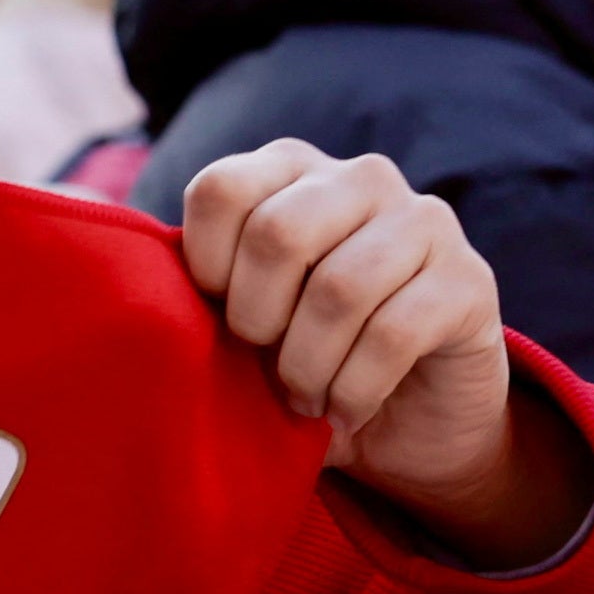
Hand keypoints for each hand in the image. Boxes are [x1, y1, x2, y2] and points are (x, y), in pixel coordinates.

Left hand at [181, 139, 591, 566]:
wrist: (403, 421)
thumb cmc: (298, 361)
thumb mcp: (233, 323)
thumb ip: (192, 291)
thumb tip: (123, 286)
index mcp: (288, 172)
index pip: (220, 190)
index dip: (205, 269)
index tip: (216, 319)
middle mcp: (360, 178)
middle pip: (278, 232)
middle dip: (257, 321)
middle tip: (264, 364)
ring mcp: (424, 221)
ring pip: (339, 289)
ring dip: (307, 367)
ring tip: (304, 397)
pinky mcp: (470, 279)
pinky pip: (393, 333)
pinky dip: (353, 389)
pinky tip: (345, 408)